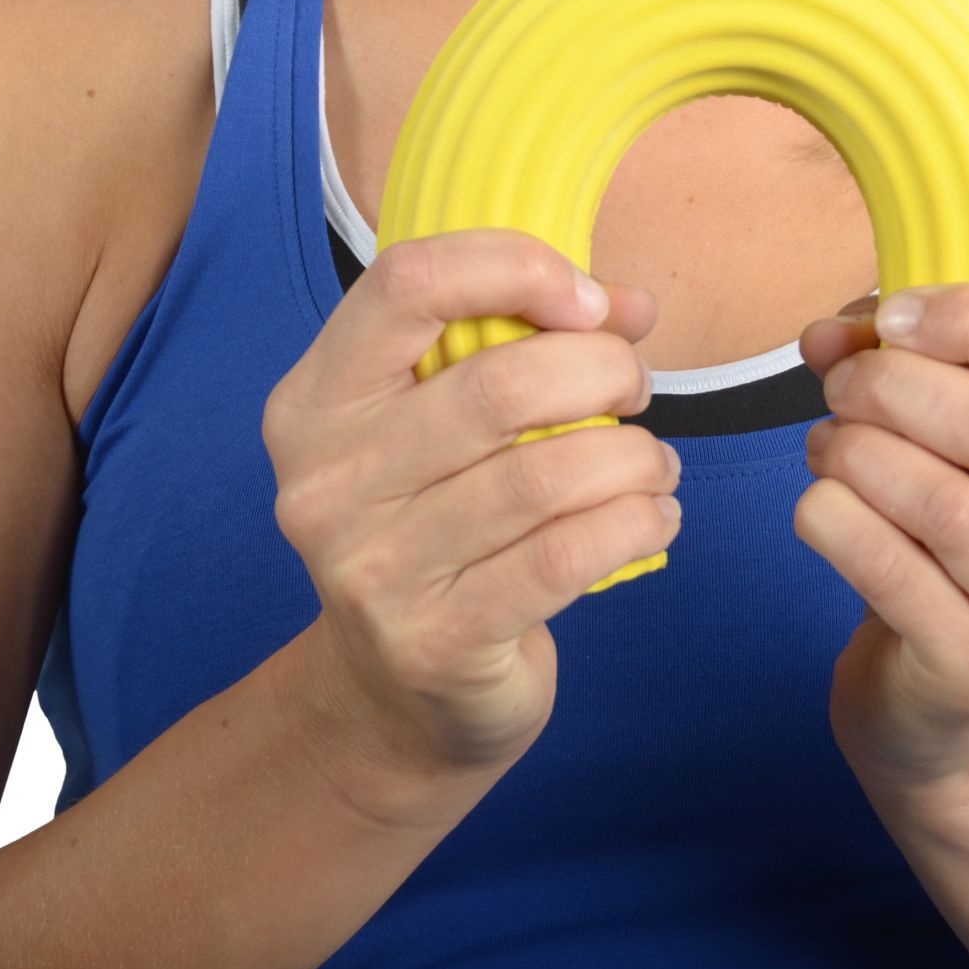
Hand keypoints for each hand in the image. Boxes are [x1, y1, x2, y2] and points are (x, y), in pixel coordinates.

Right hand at [264, 229, 680, 819]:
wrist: (391, 700)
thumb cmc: (434, 530)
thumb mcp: (441, 428)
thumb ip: (523, 344)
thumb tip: (632, 305)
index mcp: (316, 403)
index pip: (406, 283)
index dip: (514, 267)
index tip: (586, 302)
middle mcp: (326, 482)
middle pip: (500, 385)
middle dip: (604, 371)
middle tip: (636, 388)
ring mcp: (373, 569)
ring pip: (546, 475)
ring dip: (633, 456)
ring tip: (652, 461)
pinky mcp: (437, 641)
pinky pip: (567, 557)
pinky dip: (634, 522)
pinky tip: (652, 513)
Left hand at [795, 282, 968, 799]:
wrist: (960, 716)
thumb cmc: (966, 552)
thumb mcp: (962, 450)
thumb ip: (908, 370)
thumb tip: (830, 333)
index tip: (895, 315)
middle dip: (896, 388)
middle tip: (841, 385)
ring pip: (944, 502)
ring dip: (859, 451)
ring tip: (827, 444)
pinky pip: (890, 570)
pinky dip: (834, 518)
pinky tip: (818, 505)